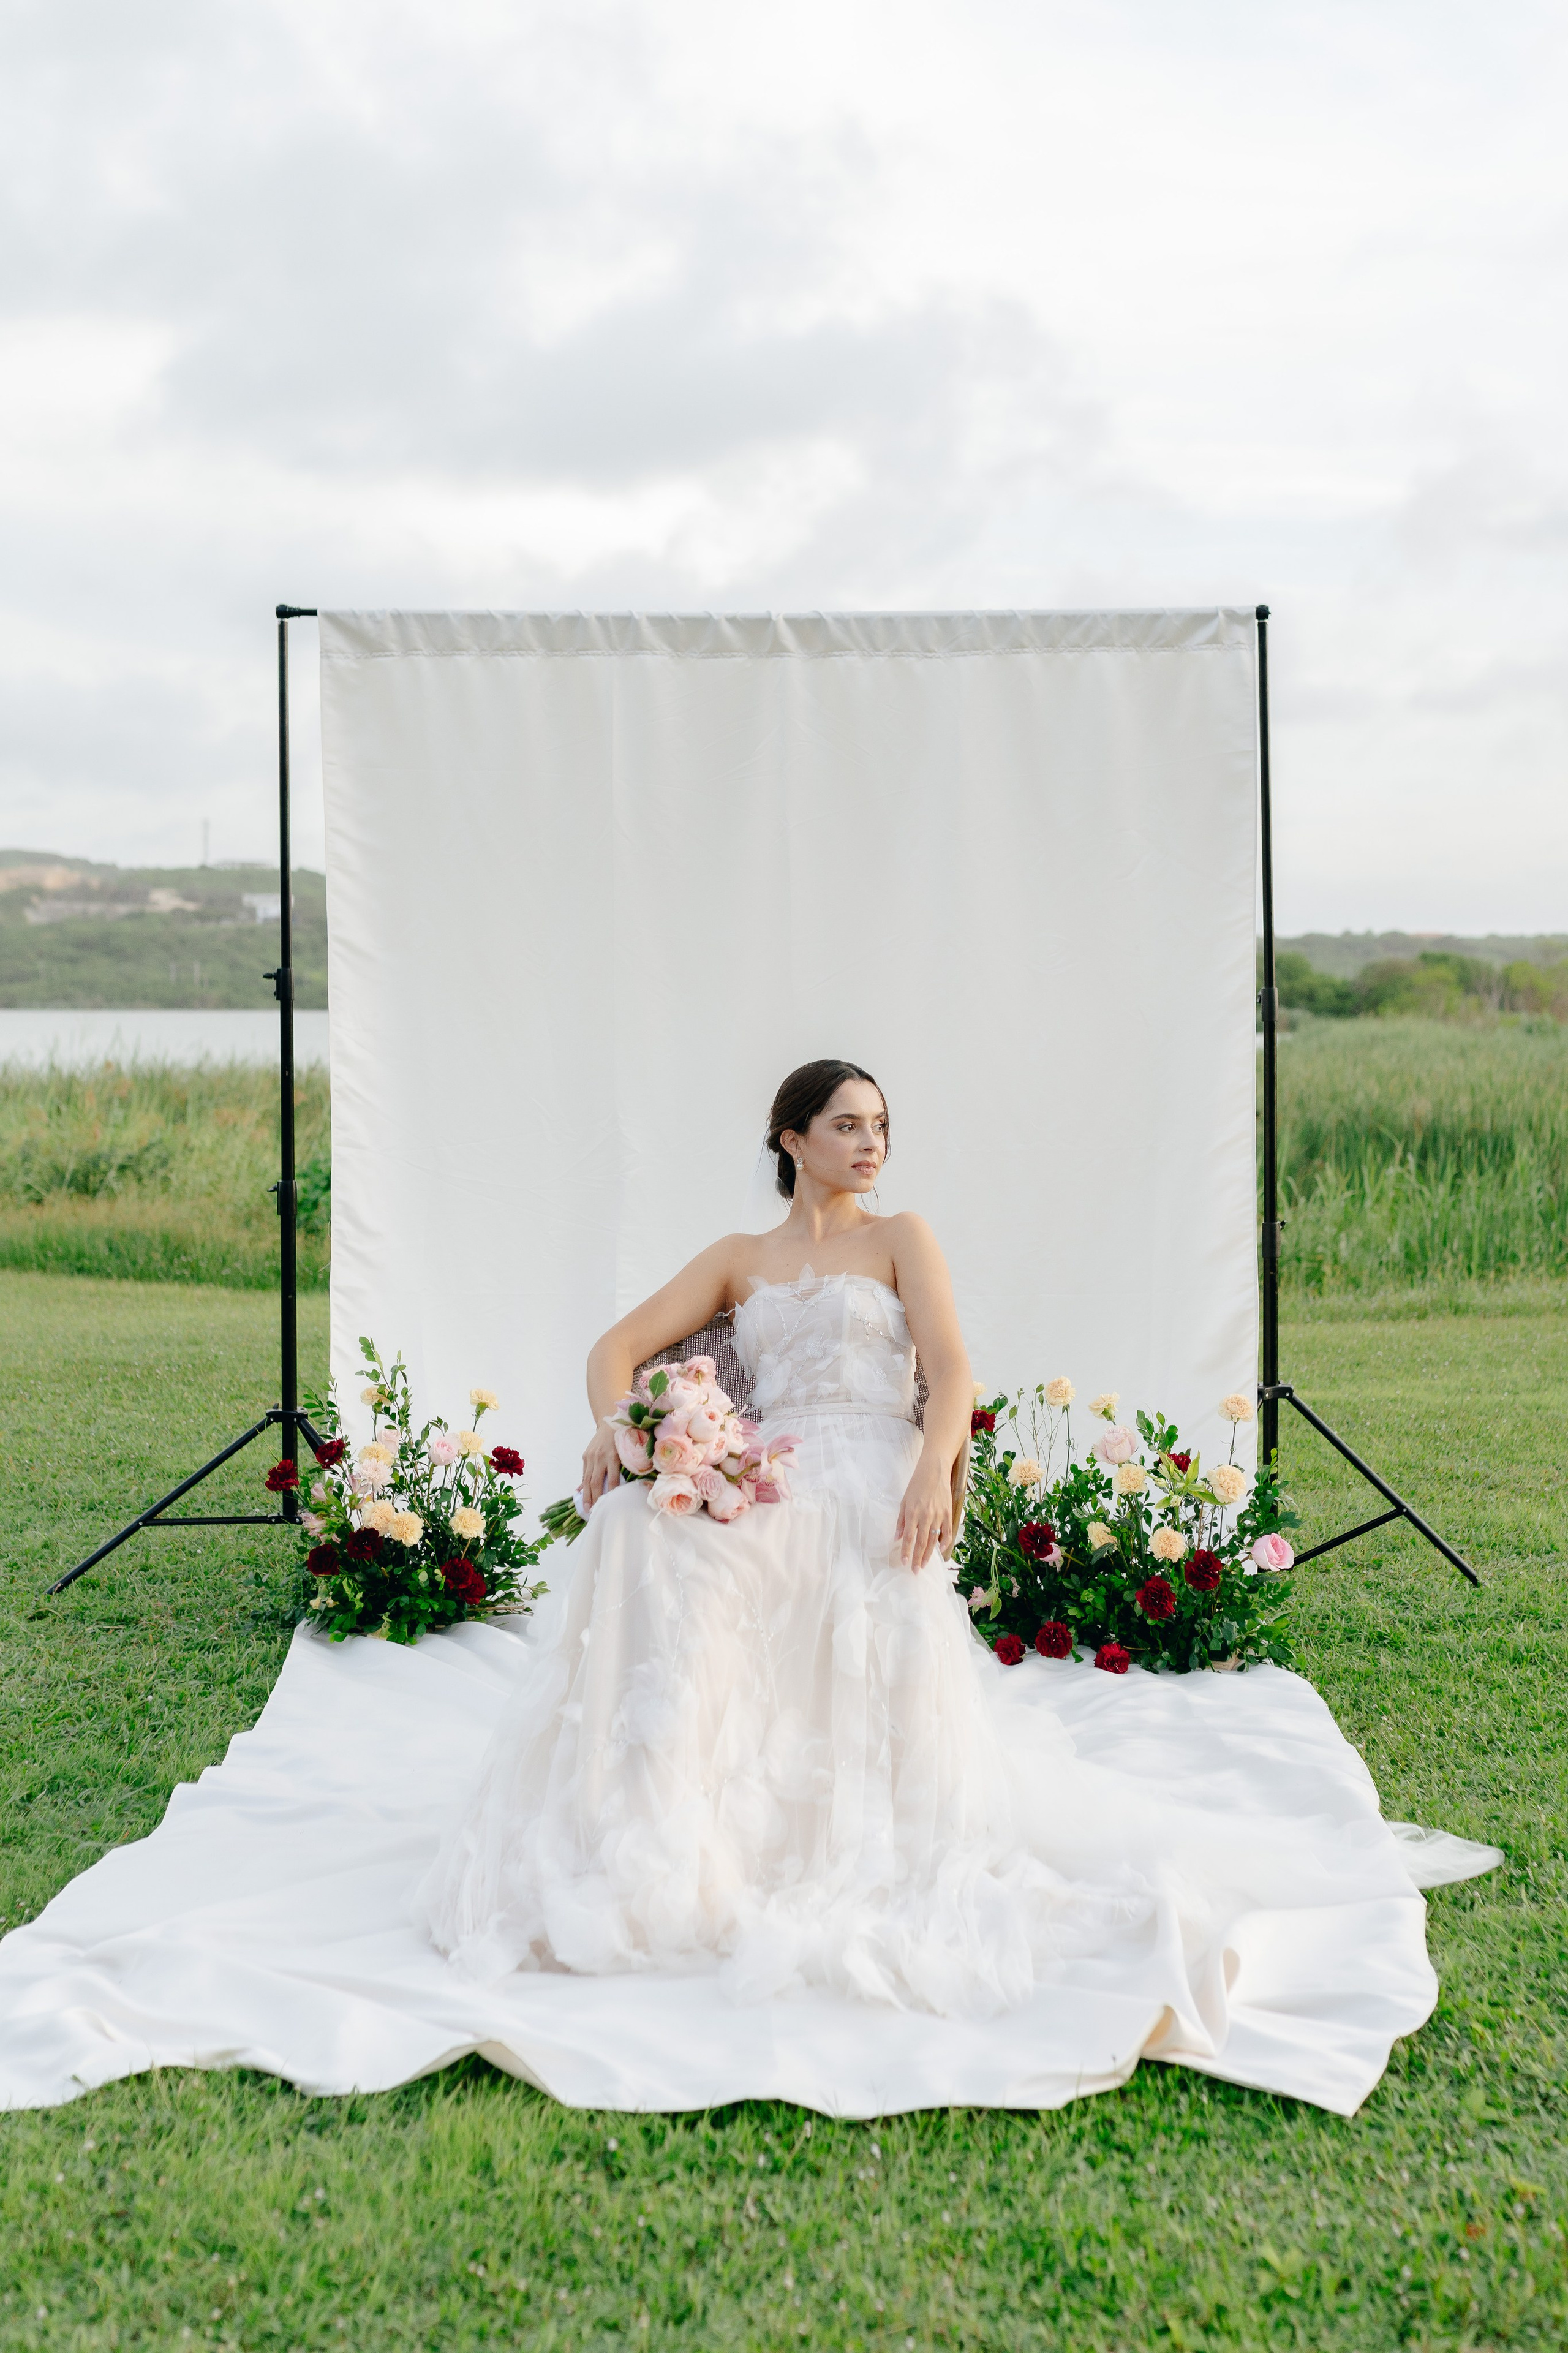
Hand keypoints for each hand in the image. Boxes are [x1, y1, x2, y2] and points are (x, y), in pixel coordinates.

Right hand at [580, 1421, 620, 1514]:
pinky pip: (584, 1473)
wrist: (609, 1425)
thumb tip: (619, 1487)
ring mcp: (591, 1457)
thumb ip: (622, 1469)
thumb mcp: (625, 1453)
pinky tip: (582, 1494)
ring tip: (586, 1507)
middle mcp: (600, 1457)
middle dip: (594, 1498)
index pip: (612, 1479)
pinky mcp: (585, 1456)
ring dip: (586, 1495)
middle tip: (593, 1511)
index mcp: (613, 1457)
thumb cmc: (622, 1441)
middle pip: (596, 1482)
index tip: (609, 1504)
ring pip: (587, 1479)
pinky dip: (583, 1485)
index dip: (610, 1492)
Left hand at [895, 1456, 953, 1570]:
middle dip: (917, 1558)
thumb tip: (897, 1537)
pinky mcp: (948, 1513)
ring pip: (933, 1540)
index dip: (906, 1552)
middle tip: (915, 1570)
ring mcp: (938, 1515)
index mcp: (913, 1513)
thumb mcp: (904, 1501)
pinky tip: (940, 1549)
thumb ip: (901, 1520)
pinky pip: (947, 1531)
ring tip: (924, 1565)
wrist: (934, 1470)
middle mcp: (925, 1516)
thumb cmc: (917, 1485)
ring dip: (928, 1554)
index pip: (908, 1538)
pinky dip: (945, 1541)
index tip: (904, 1563)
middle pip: (921, 1543)